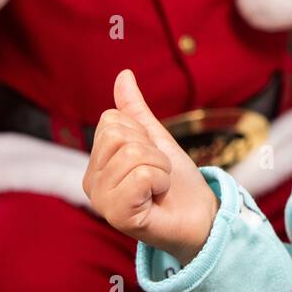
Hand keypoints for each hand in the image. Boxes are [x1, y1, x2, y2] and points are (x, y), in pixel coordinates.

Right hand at [84, 70, 219, 266]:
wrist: (200, 217)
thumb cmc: (177, 182)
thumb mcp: (155, 139)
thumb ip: (135, 110)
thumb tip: (124, 74)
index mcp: (96, 164)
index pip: (111, 120)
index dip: (141, 134)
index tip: (151, 159)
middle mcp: (91, 183)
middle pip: (119, 135)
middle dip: (151, 150)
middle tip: (157, 175)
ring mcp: (102, 201)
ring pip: (132, 153)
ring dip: (159, 167)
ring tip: (159, 187)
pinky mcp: (118, 215)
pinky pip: (141, 174)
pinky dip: (160, 181)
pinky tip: (157, 199)